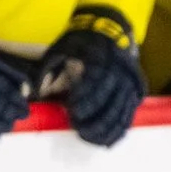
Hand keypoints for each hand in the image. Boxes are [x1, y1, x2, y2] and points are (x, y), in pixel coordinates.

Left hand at [38, 10, 145, 147]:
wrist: (108, 31)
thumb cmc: (80, 43)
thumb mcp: (60, 49)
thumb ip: (48, 70)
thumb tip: (35, 93)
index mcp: (100, 60)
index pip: (96, 83)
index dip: (87, 100)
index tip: (74, 112)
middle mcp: (119, 73)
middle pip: (112, 101)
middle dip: (96, 120)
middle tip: (81, 131)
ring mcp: (129, 83)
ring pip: (122, 110)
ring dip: (108, 127)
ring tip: (92, 138)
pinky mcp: (134, 92)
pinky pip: (129, 113)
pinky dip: (119, 128)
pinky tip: (108, 139)